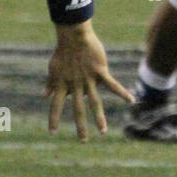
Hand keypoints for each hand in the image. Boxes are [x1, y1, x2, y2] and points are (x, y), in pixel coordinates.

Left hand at [45, 23, 134, 139]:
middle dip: (80, 126)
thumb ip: (51, 84)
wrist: (74, 36)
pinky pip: (113, 85)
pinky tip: (131, 100)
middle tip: (83, 141)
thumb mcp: (53, 69)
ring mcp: (88, 79)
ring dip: (99, 118)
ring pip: (95, 102)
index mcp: (62, 84)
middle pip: (78, 109)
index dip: (54, 119)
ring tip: (103, 132)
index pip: (56, 106)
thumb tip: (45, 95)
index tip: (52, 132)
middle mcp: (75, 85)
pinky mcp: (100, 72)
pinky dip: (122, 93)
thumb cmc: (63, 52)